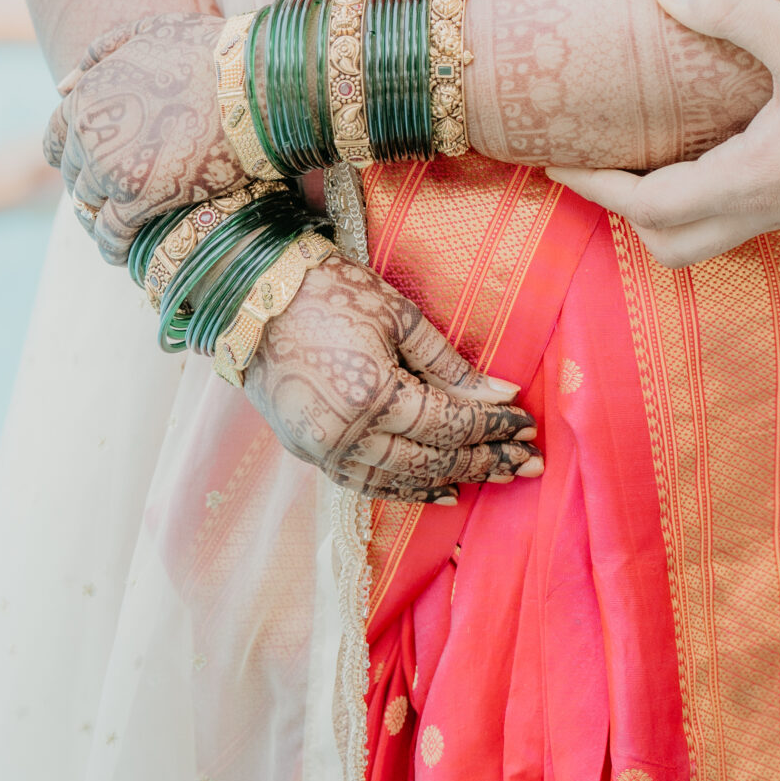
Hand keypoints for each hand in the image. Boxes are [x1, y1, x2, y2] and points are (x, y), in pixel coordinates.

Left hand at [45, 12, 237, 260]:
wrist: (254, 80)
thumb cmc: (210, 51)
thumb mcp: (150, 32)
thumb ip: (103, 52)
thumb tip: (63, 85)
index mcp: (87, 94)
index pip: (56, 138)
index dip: (71, 155)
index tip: (90, 166)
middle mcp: (90, 132)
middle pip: (74, 175)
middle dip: (91, 186)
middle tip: (118, 197)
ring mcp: (111, 166)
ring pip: (89, 207)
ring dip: (101, 218)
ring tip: (123, 227)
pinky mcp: (139, 197)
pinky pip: (112, 234)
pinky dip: (114, 246)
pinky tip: (126, 252)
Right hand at [243, 257, 541, 501]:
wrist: (251, 298)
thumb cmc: (330, 291)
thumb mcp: (397, 315)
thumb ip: (448, 362)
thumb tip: (499, 392)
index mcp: (372, 394)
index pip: (448, 422)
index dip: (492, 427)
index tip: (528, 426)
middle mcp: (346, 433)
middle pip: (431, 458)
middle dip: (485, 461)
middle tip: (527, 464)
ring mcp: (322, 449)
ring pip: (400, 479)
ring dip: (451, 479)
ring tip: (494, 478)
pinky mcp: (307, 452)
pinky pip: (364, 483)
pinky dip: (403, 489)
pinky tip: (436, 488)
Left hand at [550, 0, 779, 266]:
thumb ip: (735, 15)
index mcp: (755, 181)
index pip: (649, 205)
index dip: (594, 185)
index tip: (554, 158)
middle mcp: (771, 207)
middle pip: (673, 244)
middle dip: (626, 212)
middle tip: (599, 162)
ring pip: (711, 235)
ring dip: (669, 207)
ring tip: (650, 154)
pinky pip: (745, 212)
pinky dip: (710, 191)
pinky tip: (720, 143)